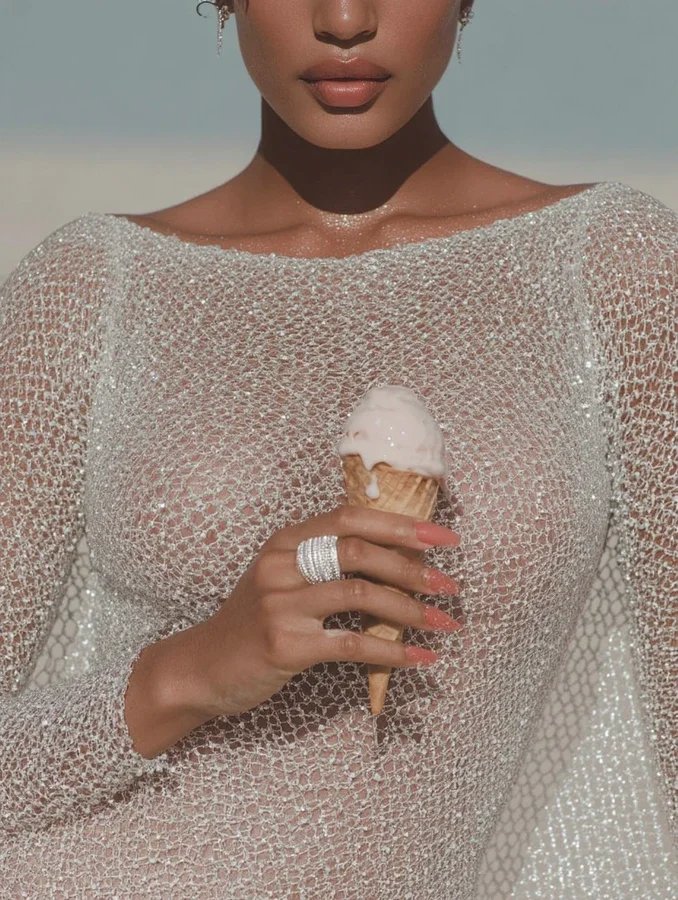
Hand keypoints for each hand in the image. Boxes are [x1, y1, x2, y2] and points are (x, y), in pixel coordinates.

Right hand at [197, 504, 461, 717]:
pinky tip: (419, 659)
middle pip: (361, 552)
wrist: (201, 667)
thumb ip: (327, 564)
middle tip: (450, 586)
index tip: (443, 538)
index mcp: (285, 541)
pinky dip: (393, 652)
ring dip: (412, 610)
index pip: (351, 518)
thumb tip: (400, 562)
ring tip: (445, 623)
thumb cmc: (253, 622)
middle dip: (414, 568)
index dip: (401, 525)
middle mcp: (282, 565)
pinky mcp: (285, 644)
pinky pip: (352, 644)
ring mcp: (281, 604)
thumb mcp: (282, 580)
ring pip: (362, 596)